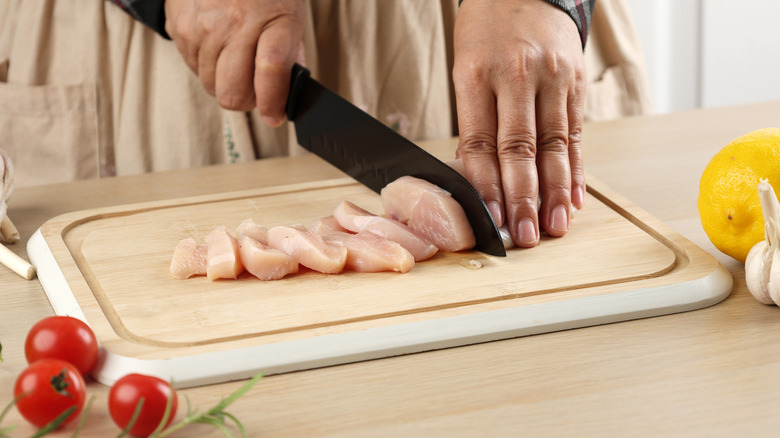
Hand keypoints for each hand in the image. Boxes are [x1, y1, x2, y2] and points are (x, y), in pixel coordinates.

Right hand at [164, 0, 304, 125]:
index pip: (271, 72)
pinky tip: (217, 45)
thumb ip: (291, 56)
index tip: (275, 115)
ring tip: (234, 60)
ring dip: (224, 83)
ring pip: (211, 86)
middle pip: (233, 92)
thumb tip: (286, 98)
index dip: (272, 102)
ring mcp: (204, 27)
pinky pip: (194, 69)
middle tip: (254, 91)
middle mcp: (235, 24)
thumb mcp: (289, 16)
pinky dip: (207, 67)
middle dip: (245, 101)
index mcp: (273, 19)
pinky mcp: (180, 28)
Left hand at [453, 0, 585, 247]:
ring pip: (554, 145)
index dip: (487, 186)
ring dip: (555, 191)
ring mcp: (552, 78)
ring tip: (554, 225)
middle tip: (525, 234)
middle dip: (523, 198)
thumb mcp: (465, 67)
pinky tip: (575, 197)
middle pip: (521, 149)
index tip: (490, 219)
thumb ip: (474, 120)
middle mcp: (517, 76)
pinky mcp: (576, 83)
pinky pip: (575, 132)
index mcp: (478, 75)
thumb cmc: (487, 32)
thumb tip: (477, 178)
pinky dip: (576, 169)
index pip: (482, 142)